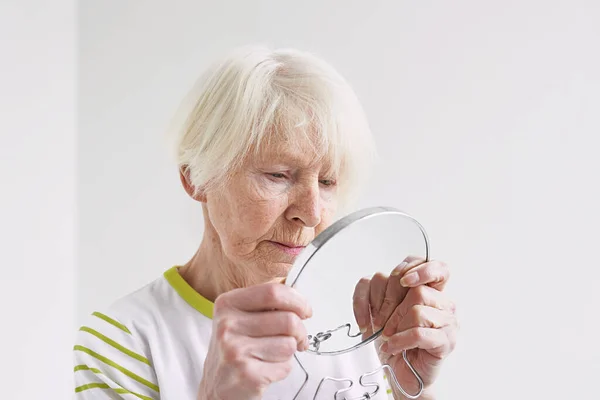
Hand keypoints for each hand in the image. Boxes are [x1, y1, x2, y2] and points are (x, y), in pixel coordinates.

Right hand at [197, 283, 311, 399]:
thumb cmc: (235, 349)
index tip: (305, 311)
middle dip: (301, 331)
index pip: (273, 292)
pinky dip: (283, 368)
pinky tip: (267, 368)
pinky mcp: (247, 374)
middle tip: (299, 338)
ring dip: (290, 351)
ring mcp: (235, 350)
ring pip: (289, 344)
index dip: (297, 301)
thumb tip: (298, 300)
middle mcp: (228, 325)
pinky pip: (285, 366)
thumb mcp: (240, 317)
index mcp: (227, 304)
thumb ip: (265, 304)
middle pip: (288, 320)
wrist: (218, 387)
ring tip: (274, 355)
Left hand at [353, 257, 457, 397]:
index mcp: (431, 291)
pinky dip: (399, 340)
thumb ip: (382, 288)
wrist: (399, 373)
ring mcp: (448, 322)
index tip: (403, 280)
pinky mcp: (446, 342)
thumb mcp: (380, 308)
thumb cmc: (392, 340)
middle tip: (381, 322)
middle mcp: (443, 303)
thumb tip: (383, 279)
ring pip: (417, 309)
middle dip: (390, 306)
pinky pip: (419, 333)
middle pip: (416, 289)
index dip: (420, 268)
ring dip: (394, 325)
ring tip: (388, 337)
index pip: (436, 267)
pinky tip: (392, 346)